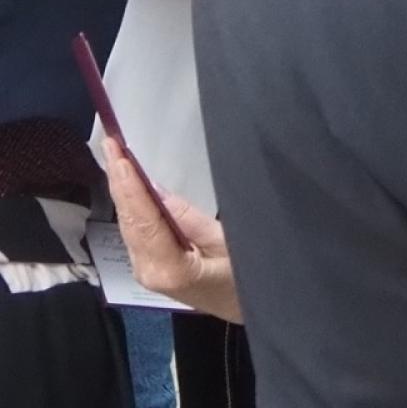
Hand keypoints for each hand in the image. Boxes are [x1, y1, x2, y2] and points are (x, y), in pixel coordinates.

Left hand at [102, 137, 243, 323]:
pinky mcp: (150, 268)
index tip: (118, 154)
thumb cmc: (248, 278)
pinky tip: (129, 186)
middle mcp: (148, 271)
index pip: (143, 218)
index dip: (130, 184)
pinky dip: (131, 205)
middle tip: (110, 143)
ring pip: (129, 225)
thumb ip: (191, 220)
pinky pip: (136, 231)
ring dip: (122, 190)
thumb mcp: (228, 243)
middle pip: (129, 220)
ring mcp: (146, 272)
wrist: (248, 311)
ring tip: (116, 156)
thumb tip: (159, 193)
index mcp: (168, 268)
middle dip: (118, 181)